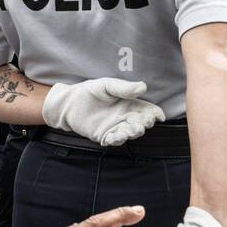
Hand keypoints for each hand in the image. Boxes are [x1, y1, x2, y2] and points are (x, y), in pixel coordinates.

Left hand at [42, 79, 165, 146]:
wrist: (69, 103)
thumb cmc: (89, 91)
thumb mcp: (106, 85)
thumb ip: (124, 88)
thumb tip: (143, 87)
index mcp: (129, 103)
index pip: (146, 110)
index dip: (154, 114)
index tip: (158, 116)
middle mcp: (124, 116)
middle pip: (140, 123)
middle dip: (143, 125)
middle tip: (141, 124)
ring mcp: (115, 127)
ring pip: (129, 133)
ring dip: (131, 134)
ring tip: (128, 131)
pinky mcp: (104, 136)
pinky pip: (114, 140)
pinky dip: (115, 140)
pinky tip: (113, 137)